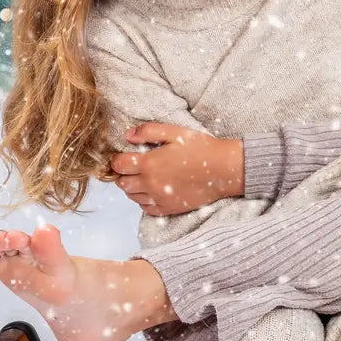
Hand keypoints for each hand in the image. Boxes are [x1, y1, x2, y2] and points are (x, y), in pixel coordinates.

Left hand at [109, 123, 243, 215]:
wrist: (224, 169)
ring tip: (143, 178)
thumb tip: (128, 135)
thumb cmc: (201, 148)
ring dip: (133, 188)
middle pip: (122, 183)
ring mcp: (160, 198)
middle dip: (123, 175)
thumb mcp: (175, 132)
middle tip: (131, 168)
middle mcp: (151, 183)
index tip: (121, 157)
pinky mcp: (170, 208)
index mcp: (150, 163)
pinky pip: (147, 209)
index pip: (119, 165)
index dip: (116, 160)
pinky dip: (144, 201)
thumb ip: (149, 131)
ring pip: (133, 197)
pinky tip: (152, 191)